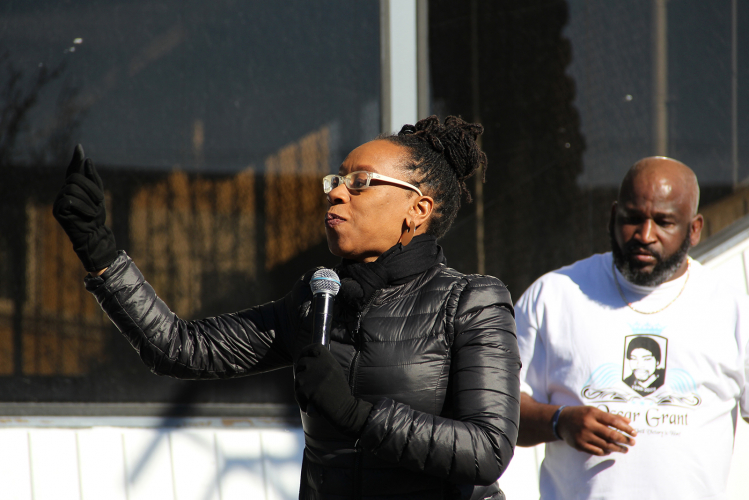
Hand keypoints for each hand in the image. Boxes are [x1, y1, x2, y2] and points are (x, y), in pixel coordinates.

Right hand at [52, 145, 116, 272]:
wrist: (94, 235)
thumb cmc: (96, 217)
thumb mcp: (98, 196)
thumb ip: (93, 179)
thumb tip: (87, 160)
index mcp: (73, 188)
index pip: (73, 170)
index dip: (76, 159)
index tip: (79, 147)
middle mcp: (63, 192)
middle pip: (75, 178)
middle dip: (91, 188)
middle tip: (99, 202)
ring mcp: (59, 201)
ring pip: (73, 188)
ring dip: (89, 200)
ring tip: (93, 212)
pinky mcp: (58, 211)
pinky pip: (70, 200)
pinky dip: (84, 207)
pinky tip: (88, 216)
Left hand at [294, 344, 372, 437]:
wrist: (345, 408)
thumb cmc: (339, 391)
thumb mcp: (335, 371)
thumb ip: (323, 363)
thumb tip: (306, 358)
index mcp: (328, 359)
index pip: (312, 347)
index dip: (305, 352)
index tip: (304, 357)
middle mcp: (320, 365)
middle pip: (301, 363)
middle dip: (302, 373)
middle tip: (310, 384)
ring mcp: (313, 377)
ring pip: (297, 379)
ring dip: (301, 388)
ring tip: (313, 395)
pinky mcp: (307, 390)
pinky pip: (298, 393)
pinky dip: (302, 400)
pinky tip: (312, 404)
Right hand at [557, 405, 636, 455]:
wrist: (560, 420)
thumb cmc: (581, 414)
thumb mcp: (594, 411)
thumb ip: (611, 416)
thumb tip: (628, 421)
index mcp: (592, 413)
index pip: (613, 421)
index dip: (626, 428)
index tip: (634, 433)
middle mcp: (588, 423)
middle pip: (611, 434)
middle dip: (624, 440)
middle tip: (632, 443)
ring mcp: (583, 435)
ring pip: (605, 445)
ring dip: (617, 448)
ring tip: (624, 450)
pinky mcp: (579, 444)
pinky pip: (596, 451)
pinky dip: (605, 452)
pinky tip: (610, 451)